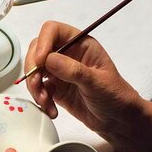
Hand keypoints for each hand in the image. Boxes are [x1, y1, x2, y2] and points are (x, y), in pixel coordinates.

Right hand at [25, 21, 139, 126]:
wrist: (117, 120)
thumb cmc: (116, 96)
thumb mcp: (98, 83)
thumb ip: (74, 71)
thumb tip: (49, 59)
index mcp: (81, 44)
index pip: (54, 31)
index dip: (43, 42)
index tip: (40, 61)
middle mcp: (68, 54)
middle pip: (38, 49)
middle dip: (33, 67)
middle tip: (36, 84)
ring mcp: (60, 71)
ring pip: (35, 70)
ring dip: (34, 86)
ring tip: (45, 101)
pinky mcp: (56, 88)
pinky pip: (39, 88)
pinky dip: (40, 99)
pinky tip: (51, 109)